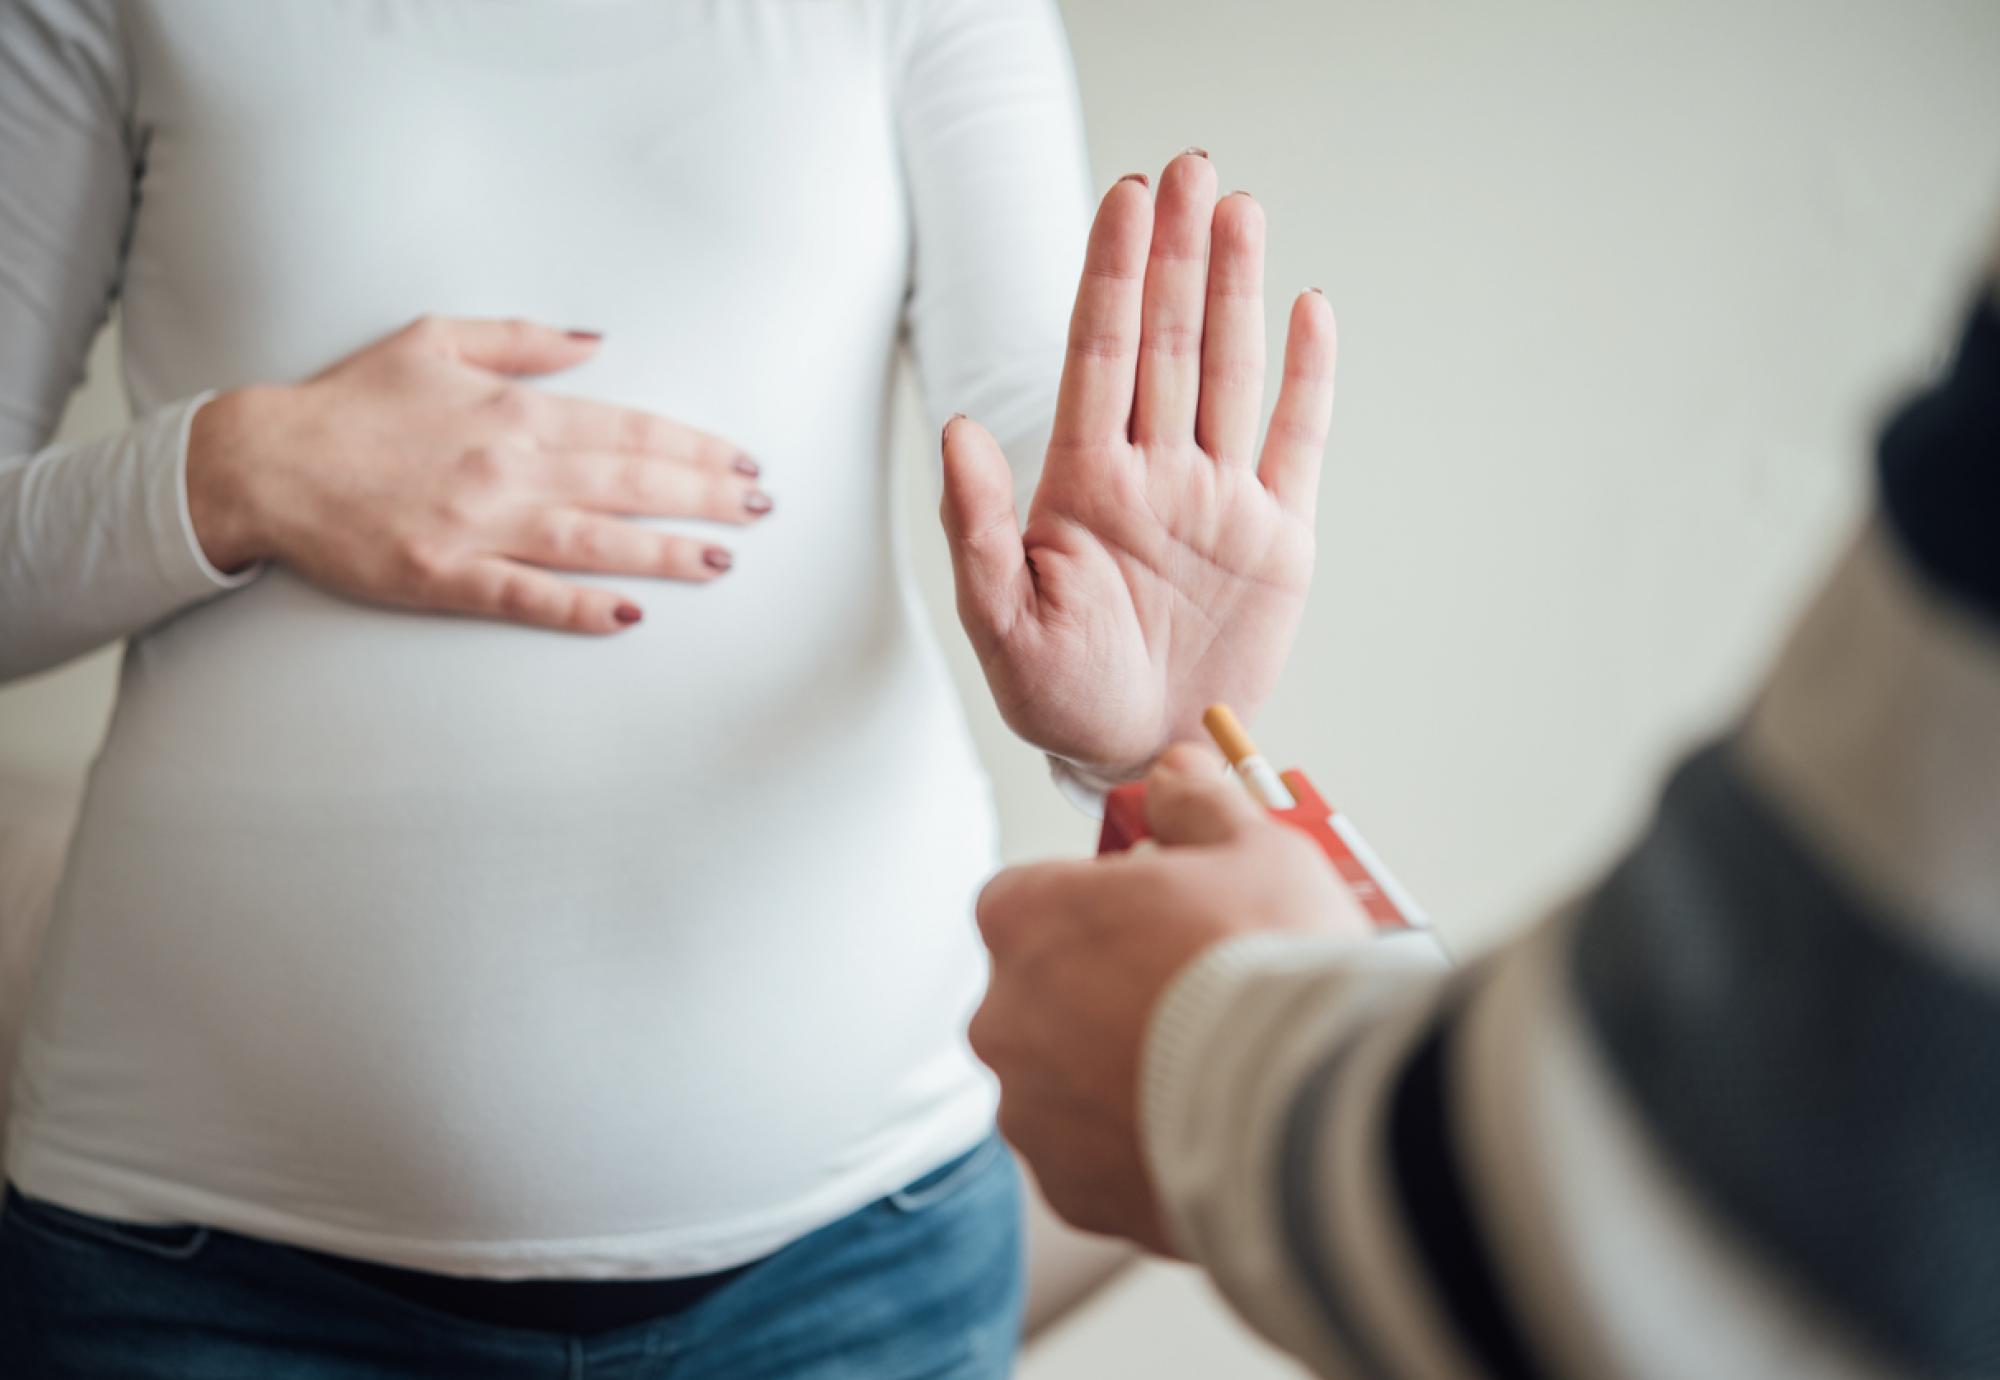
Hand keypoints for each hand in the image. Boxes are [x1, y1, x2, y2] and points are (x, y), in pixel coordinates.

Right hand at [186, 316, 771, 632]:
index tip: (742, 462)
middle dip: (705, 497)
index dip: (694, 448)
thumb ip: (522, 341)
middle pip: (630, 483)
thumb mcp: (434, 340)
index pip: (629, 429)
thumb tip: (597, 341)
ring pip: (596, 542)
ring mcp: (477, 525)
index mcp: (512, 410)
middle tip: (763, 511)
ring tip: (724, 561)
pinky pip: (526, 596)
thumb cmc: (349, 402)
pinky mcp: (443, 576)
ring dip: (667, 553)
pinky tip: (631, 616)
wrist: (262, 461)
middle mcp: (507, 466)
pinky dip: (580, 607)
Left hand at [942, 152, 1336, 774]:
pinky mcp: (1277, 535)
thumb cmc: (1058, 695)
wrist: (1137, 752)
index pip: (1099, 355)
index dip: (1112, 275)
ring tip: (1240, 207)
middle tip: (1189, 168)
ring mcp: (1218, 497)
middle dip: (1176, 255)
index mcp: (1084, 484)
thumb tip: (957, 431)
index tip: (1126, 198)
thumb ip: (979, 530)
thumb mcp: (1002, 624)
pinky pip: (1295, 439)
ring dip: (1235, 290)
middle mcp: (1153, 472)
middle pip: (1166, 341)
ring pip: (1228, 370)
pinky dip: (1306, 377)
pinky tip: (1308, 308)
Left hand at [969, 744, 1367, 1251]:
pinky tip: (1202, 1124)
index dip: (1090, 904)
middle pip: (1040, 992)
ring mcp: (1032, 1111)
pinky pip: (1090, 1155)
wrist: (1306, 1114)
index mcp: (1027, 921)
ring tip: (1208, 1066)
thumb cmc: (1271, 965)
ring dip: (1113, 1070)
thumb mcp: (1254, 845)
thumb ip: (1199, 800)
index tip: (1151, 916)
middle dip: (1099, 989)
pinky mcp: (1070, 1190)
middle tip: (1189, 990)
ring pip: (1061, 1079)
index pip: (1024, 899)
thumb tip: (1175, 772)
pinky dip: (1132, 1143)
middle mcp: (1006, 1018)